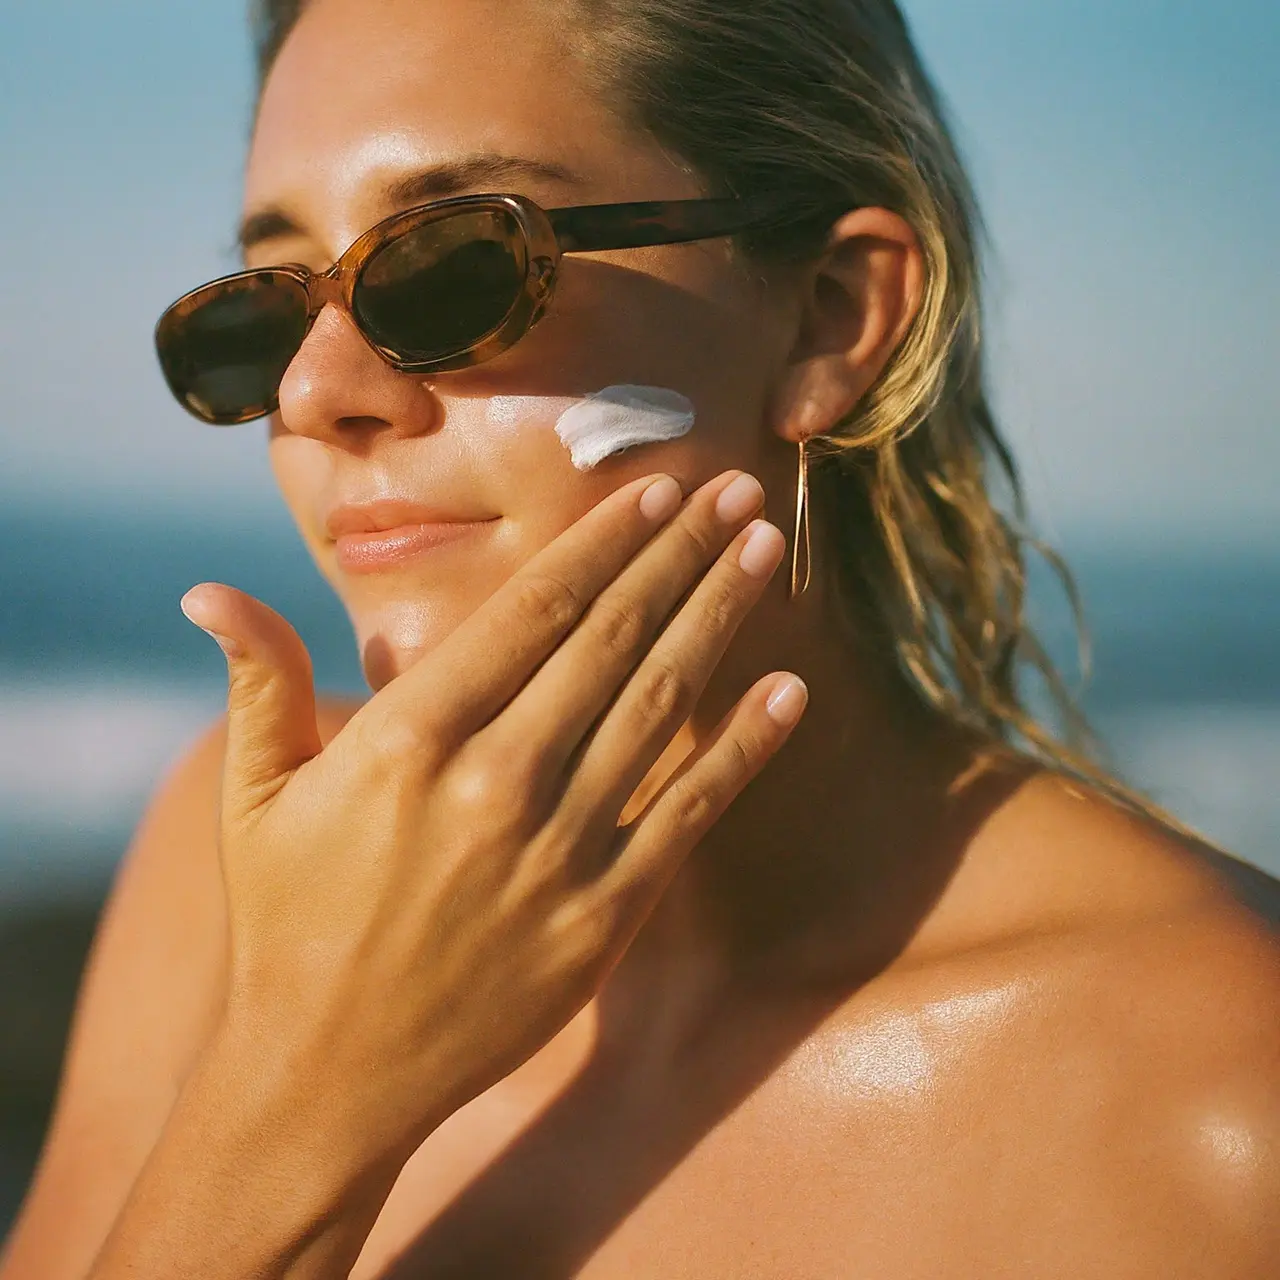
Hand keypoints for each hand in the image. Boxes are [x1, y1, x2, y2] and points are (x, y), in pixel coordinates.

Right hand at [178, 469, 807, 1169]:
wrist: (328, 1078)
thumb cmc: (287, 924)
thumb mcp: (254, 796)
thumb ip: (258, 682)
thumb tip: (204, 589)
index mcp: (410, 736)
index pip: (533, 609)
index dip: (604, 542)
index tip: (656, 491)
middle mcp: (495, 779)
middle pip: (611, 638)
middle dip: (681, 555)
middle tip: (737, 491)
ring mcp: (558, 849)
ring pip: (660, 705)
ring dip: (718, 619)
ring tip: (763, 552)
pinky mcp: (603, 916)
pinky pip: (689, 813)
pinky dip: (745, 748)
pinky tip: (790, 692)